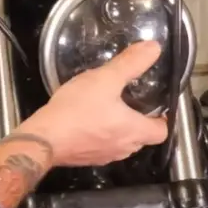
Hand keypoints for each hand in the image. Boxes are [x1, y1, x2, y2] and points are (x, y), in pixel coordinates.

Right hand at [14, 41, 168, 166]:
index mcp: (134, 131)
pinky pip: (99, 146)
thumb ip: (130, 64)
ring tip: (106, 108)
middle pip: (142, 138)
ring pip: (120, 143)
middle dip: (139, 121)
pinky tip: (84, 120)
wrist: (44, 138)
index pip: (163, 132)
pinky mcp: (85, 158)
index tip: (156, 106)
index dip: (163, 118)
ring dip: (117, 129)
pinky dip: (98, 135)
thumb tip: (153, 48)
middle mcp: (123, 148)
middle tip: (130, 101)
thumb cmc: (77, 110)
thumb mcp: (105, 79)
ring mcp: (103, 156)